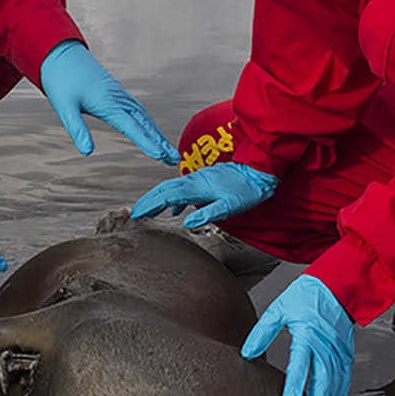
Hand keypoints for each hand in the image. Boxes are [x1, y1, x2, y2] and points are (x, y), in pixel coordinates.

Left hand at [39, 41, 179, 163]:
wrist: (61, 55)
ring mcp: (121, 94)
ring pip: (145, 117)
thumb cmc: (61, 82)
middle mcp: (119, 99)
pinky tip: (152, 130)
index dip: (147, 143)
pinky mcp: (118, 92)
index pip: (132, 128)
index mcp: (108, 103)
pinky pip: (139, 110)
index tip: (160, 156)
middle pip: (145, 124)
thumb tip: (87, 152)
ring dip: (158, 134)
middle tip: (175, 159)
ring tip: (169, 151)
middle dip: (161, 142)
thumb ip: (77, 130)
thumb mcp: (65, 108)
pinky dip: (149, 123)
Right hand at [130, 163, 278, 230]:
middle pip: (164, 190)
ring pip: (172, 189)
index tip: (137, 214)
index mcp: (196, 187)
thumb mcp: (230, 206)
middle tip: (135, 214)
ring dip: (158, 199)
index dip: (150, 205)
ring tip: (148, 212)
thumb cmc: (247, 191)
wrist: (259, 172)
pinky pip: (182, 189)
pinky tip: (174, 210)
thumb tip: (186, 223)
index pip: (167, 196)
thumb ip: (208, 213)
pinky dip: (173, 199)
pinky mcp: (204, 181)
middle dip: (148, 201)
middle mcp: (193, 180)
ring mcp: (198, 179)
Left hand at [241, 275, 355, 395]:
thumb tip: (246, 354)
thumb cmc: (305, 296)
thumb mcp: (279, 309)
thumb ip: (262, 332)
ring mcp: (339, 351)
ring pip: (335, 384)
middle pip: (322, 381)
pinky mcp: (346, 353)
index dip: (295, 385)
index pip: (301, 364)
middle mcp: (326, 345)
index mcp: (308, 334)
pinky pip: (344, 379)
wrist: (338, 285)